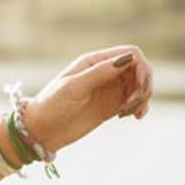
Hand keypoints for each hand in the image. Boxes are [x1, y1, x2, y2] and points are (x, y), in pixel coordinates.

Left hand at [20, 45, 153, 153]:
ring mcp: (109, 89)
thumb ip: (100, 72)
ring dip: (142, 98)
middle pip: (139, 70)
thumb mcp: (74, 88)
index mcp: (95, 61)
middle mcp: (105, 72)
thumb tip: (129, 58)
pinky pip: (135, 102)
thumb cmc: (52, 105)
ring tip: (128, 114)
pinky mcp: (111, 106)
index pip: (131, 53)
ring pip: (140, 86)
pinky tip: (135, 117)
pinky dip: (141, 107)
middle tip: (131, 105)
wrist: (41, 130)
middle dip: (143, 86)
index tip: (139, 87)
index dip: (142, 67)